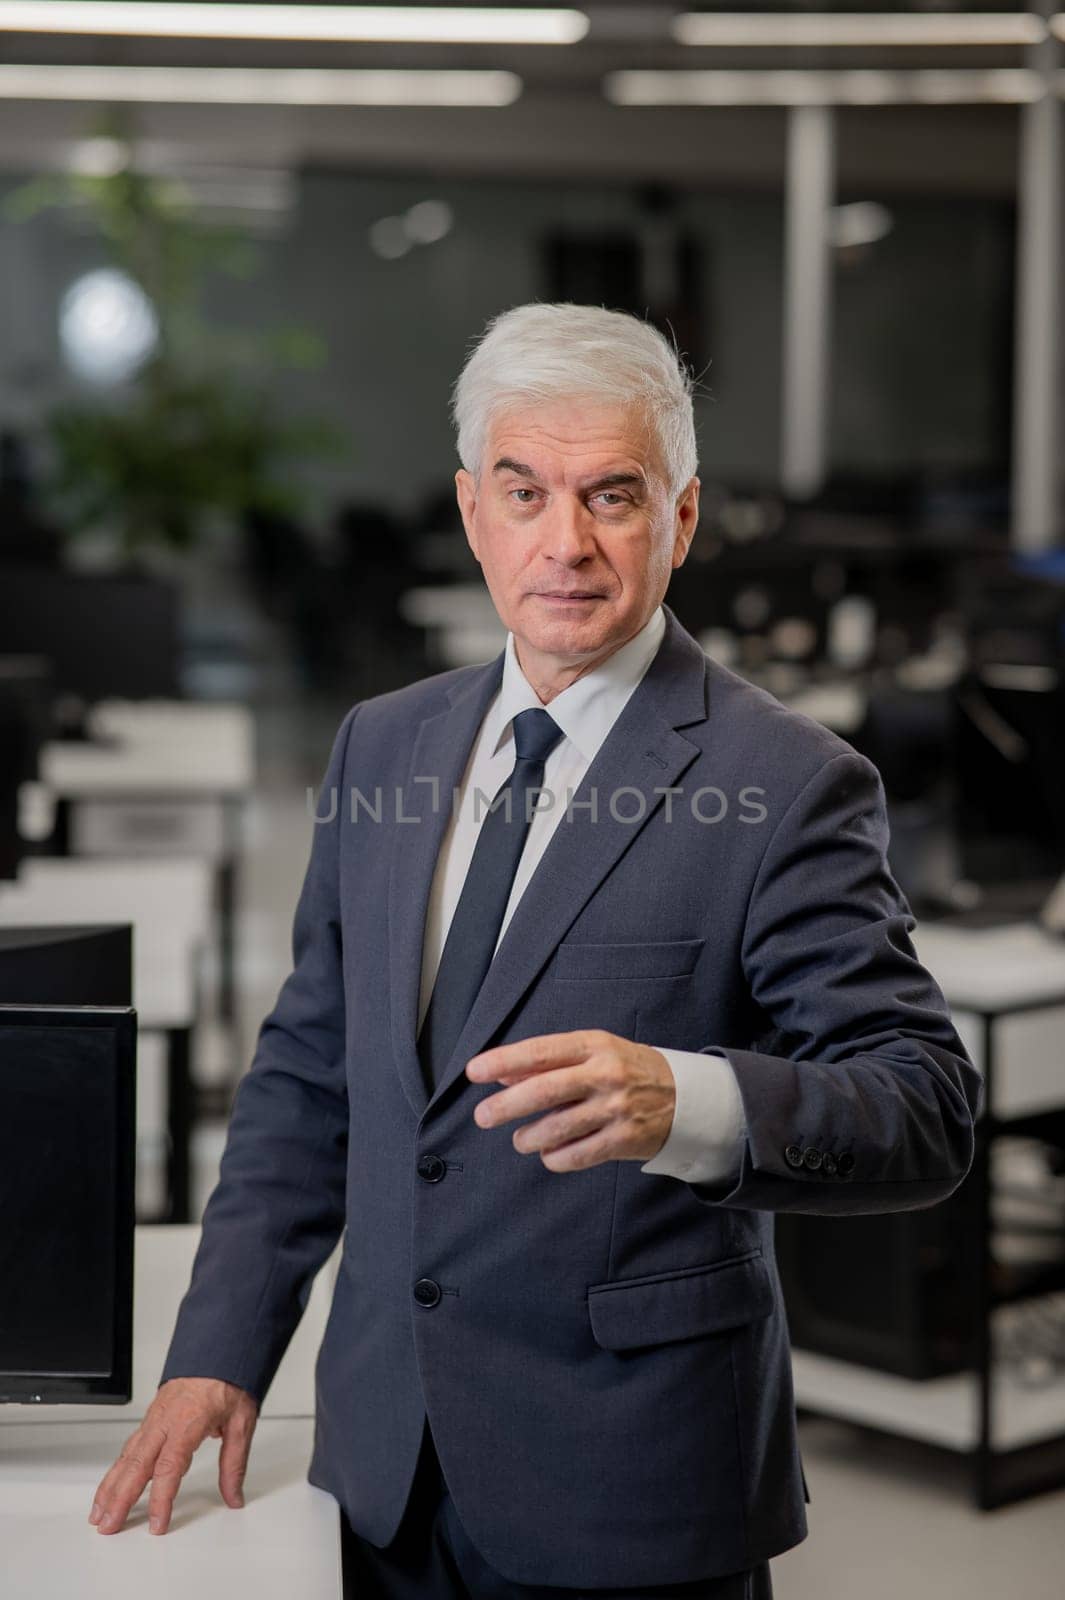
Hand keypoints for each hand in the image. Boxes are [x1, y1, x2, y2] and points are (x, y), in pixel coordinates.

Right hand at [87, 1376, 258, 1535]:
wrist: (218, 1350)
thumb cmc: (228, 1382)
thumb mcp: (242, 1422)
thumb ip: (235, 1463)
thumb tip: (234, 1496)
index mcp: (188, 1422)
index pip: (169, 1467)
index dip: (161, 1499)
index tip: (156, 1524)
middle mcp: (165, 1421)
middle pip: (137, 1465)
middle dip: (120, 1500)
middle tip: (109, 1526)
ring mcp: (153, 1419)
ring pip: (126, 1457)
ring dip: (110, 1487)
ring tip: (98, 1514)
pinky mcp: (149, 1418)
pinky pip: (128, 1447)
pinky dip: (114, 1470)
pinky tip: (109, 1486)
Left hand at [465, 1029, 675, 1170]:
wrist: (686, 1096)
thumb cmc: (628, 1069)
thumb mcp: (593, 1053)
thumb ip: (548, 1063)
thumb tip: (502, 1074)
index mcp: (594, 1046)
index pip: (540, 1052)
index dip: (503, 1062)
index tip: (474, 1072)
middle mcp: (605, 1074)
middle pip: (544, 1090)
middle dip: (506, 1105)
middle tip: (483, 1116)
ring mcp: (615, 1108)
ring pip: (557, 1128)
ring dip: (529, 1138)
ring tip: (521, 1139)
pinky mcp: (624, 1140)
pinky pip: (577, 1155)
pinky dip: (555, 1158)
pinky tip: (549, 1154)